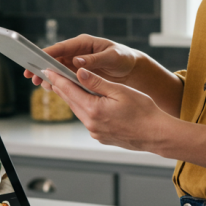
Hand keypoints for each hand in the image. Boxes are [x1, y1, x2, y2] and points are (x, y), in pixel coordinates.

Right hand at [24, 35, 138, 88]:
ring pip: (58, 68)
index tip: (37, 59)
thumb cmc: (123, 58)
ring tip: (37, 82)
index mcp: (84, 43)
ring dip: (47, 74)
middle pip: (56, 58)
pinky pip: (65, 76)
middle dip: (43, 65)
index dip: (48, 53)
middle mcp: (77, 51)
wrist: (131, 67)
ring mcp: (77, 62)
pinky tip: (49, 87)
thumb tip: (78, 61)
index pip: (62, 47)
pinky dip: (57, 81)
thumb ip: (95, 60)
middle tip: (30, 75)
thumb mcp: (112, 57)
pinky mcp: (79, 72)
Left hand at [44, 67, 171, 152]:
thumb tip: (79, 72)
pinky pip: (88, 119)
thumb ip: (97, 82)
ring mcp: (95, 132)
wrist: (156, 134)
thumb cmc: (143, 111)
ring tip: (67, 85)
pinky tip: (88, 101)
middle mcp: (90, 123)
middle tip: (52, 74)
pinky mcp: (101, 136)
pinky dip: (85, 108)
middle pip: (70, 101)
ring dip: (73, 98)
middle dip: (61, 87)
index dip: (57, 78)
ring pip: (79, 110)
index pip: (68, 90)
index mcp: (93, 109)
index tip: (48, 69)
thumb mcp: (120, 91)